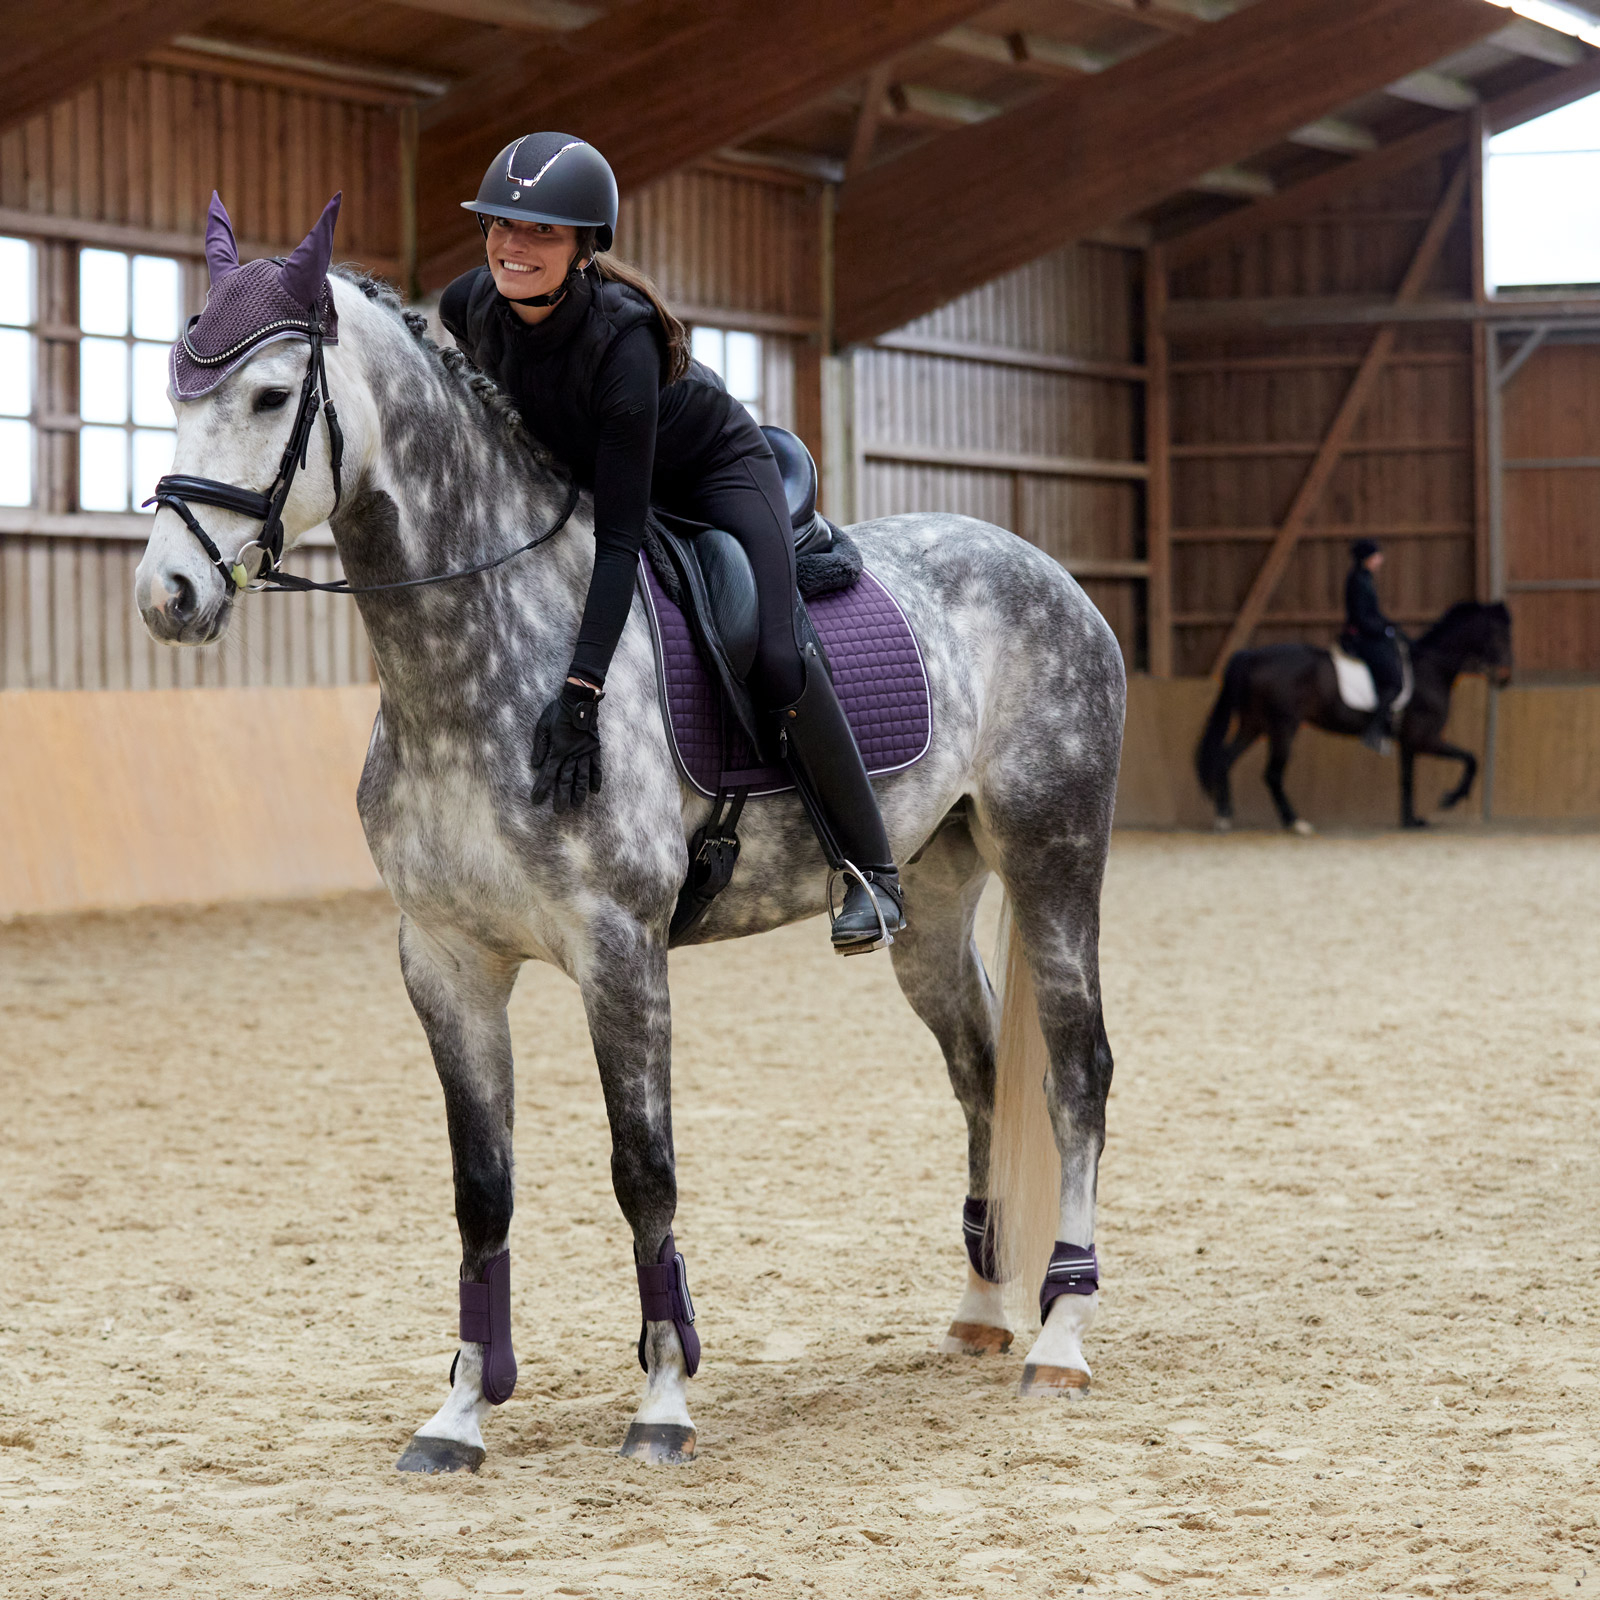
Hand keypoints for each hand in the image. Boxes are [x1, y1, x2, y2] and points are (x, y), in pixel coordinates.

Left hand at [531, 681, 602, 812]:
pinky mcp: (594, 749)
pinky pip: (597, 767)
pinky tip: (595, 791)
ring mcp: (585, 753)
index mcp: (557, 749)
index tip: (536, 800)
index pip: (548, 774)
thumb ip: (540, 745)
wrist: (579, 700)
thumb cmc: (558, 711)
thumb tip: (535, 764)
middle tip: (559, 811)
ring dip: (579, 792)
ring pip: (582, 777)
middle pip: (566, 780)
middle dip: (561, 796)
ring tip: (577, 805)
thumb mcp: (543, 725)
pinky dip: (596, 779)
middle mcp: (572, 754)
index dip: (542, 788)